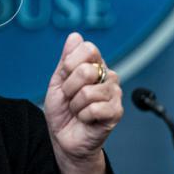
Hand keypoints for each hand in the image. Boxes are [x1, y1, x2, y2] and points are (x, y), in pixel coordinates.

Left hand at [43, 32, 122, 166]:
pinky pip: (94, 108)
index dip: (70, 63)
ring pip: (88, 92)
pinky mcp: (116, 112)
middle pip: (86, 70)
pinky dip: (83, 115)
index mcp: (94, 65)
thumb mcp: (57, 82)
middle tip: (71, 97)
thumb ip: (66, 60)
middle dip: (69, 88)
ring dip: (75, 104)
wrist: (65, 138)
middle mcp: (108, 76)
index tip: (65, 76)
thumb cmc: (62, 110)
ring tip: (78, 109)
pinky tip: (86, 119)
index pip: (88, 49)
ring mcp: (114, 94)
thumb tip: (75, 36)